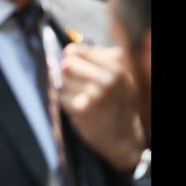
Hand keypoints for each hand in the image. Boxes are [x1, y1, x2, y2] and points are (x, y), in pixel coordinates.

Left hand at [59, 43, 145, 171]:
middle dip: (68, 73)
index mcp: (115, 69)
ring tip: (83, 97)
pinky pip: (61, 96)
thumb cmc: (119, 103)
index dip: (70, 55)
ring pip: (63, 81)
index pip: (76, 50)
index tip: (70, 59)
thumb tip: (70, 48)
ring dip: (69, 89)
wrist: (124, 137)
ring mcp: (93, 95)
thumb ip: (103, 59)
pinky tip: (80, 108)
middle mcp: (106, 80)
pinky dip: (67, 102)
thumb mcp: (121, 78)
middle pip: (66, 64)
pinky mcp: (81, 109)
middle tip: (77, 82)